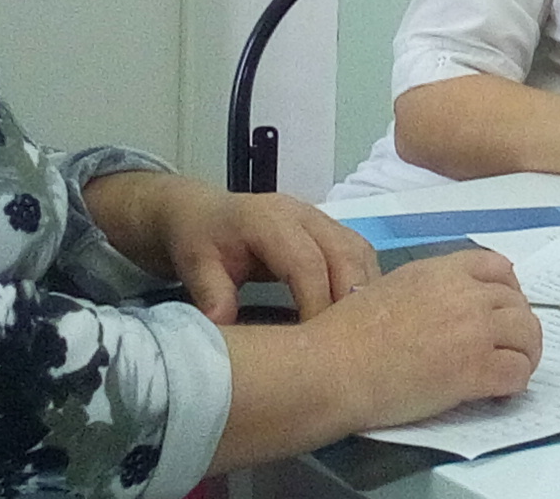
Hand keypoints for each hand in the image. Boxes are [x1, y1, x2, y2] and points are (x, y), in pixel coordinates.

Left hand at [85, 172, 377, 321]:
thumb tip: (227, 329)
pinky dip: (364, 284)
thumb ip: (211, 293)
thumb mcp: (195, 265)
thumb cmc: (200, 240)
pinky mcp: (330, 229)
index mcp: (268, 219)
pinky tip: (357, 316)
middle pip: (345, 254)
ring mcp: (320, 219)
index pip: (306, 261)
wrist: (202, 213)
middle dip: (350, 300)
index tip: (314, 344)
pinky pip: (359, 254)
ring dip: (364, 293)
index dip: (316, 302)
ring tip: (357, 335)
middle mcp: (303, 214)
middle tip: (346, 345)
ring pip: (359, 252)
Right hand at [314, 251, 541, 429]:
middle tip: (509, 348)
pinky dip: (515, 383)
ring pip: (528, 335)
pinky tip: (500, 391)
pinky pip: (517, 373)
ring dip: (524, 354)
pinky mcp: (474, 370)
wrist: (334, 368)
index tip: (504, 309)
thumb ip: (427, 291)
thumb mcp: (390, 288)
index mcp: (441, 271)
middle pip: (518, 304)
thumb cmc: (347, 336)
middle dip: (518, 327)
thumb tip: (447, 308)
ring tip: (510, 370)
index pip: (499, 266)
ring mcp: (473, 330)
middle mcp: (464, 294)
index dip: (509, 290)